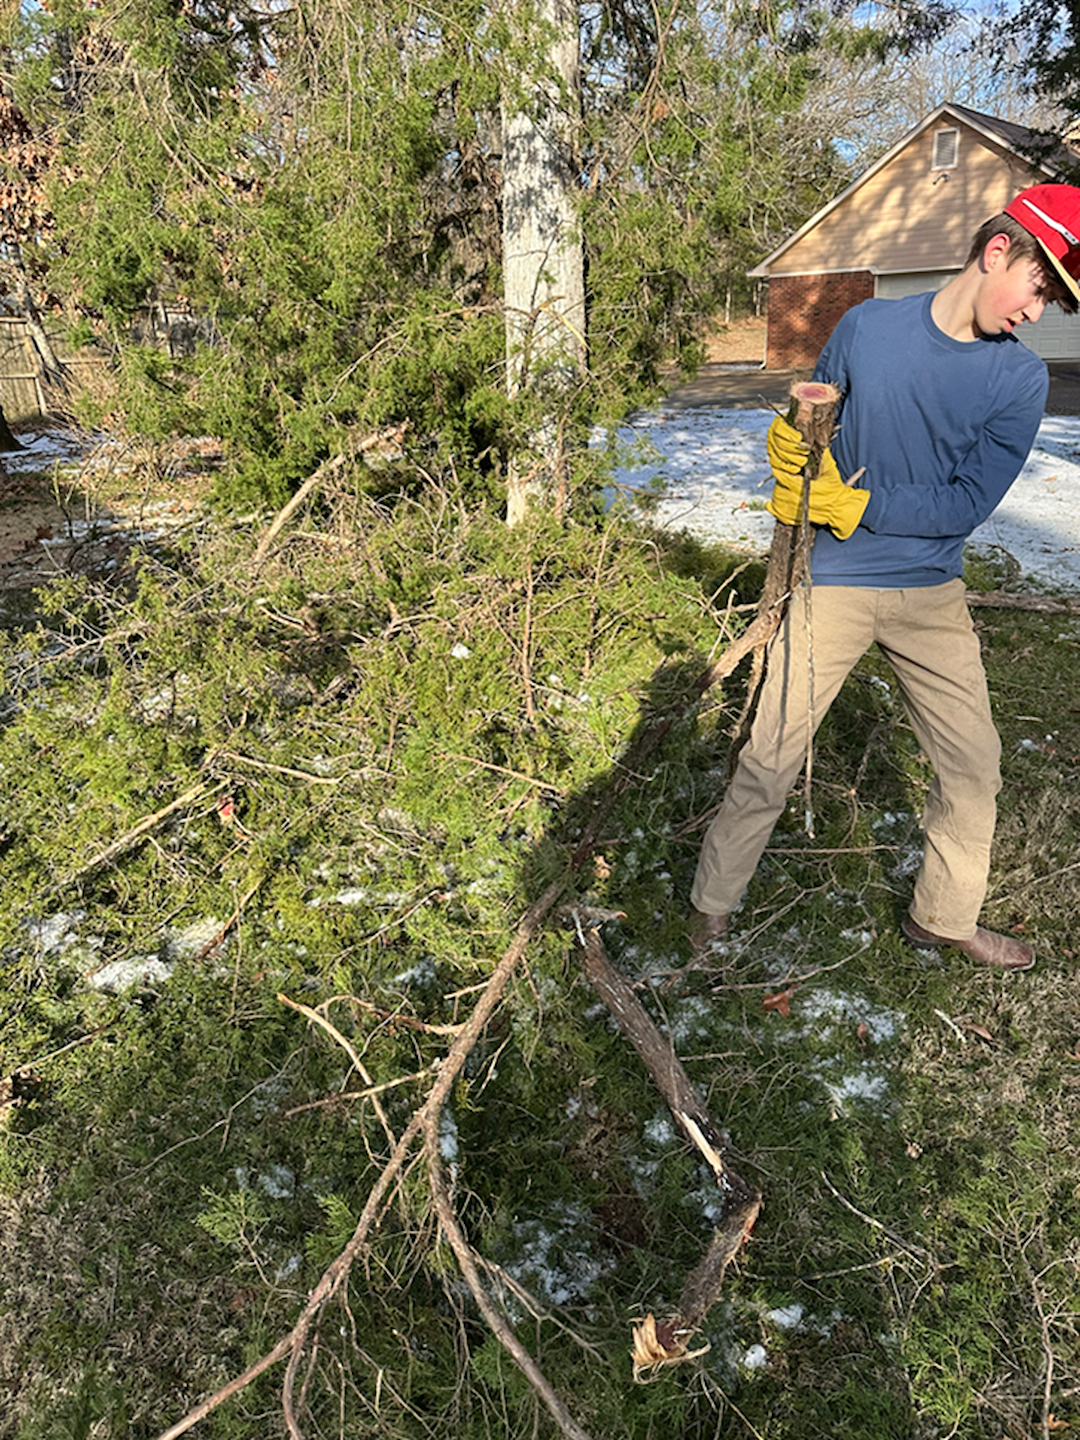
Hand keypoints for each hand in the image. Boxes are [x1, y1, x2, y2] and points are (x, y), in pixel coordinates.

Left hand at [764, 415, 868, 540]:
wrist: (842, 508)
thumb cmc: (836, 489)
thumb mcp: (831, 471)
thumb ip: (823, 458)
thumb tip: (818, 445)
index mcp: (811, 489)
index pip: (790, 481)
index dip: (782, 474)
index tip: (777, 468)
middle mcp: (804, 501)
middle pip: (782, 492)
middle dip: (778, 484)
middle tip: (779, 477)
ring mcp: (801, 511)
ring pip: (781, 504)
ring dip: (776, 495)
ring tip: (777, 487)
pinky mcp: (801, 518)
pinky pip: (783, 516)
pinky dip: (775, 511)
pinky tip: (769, 505)